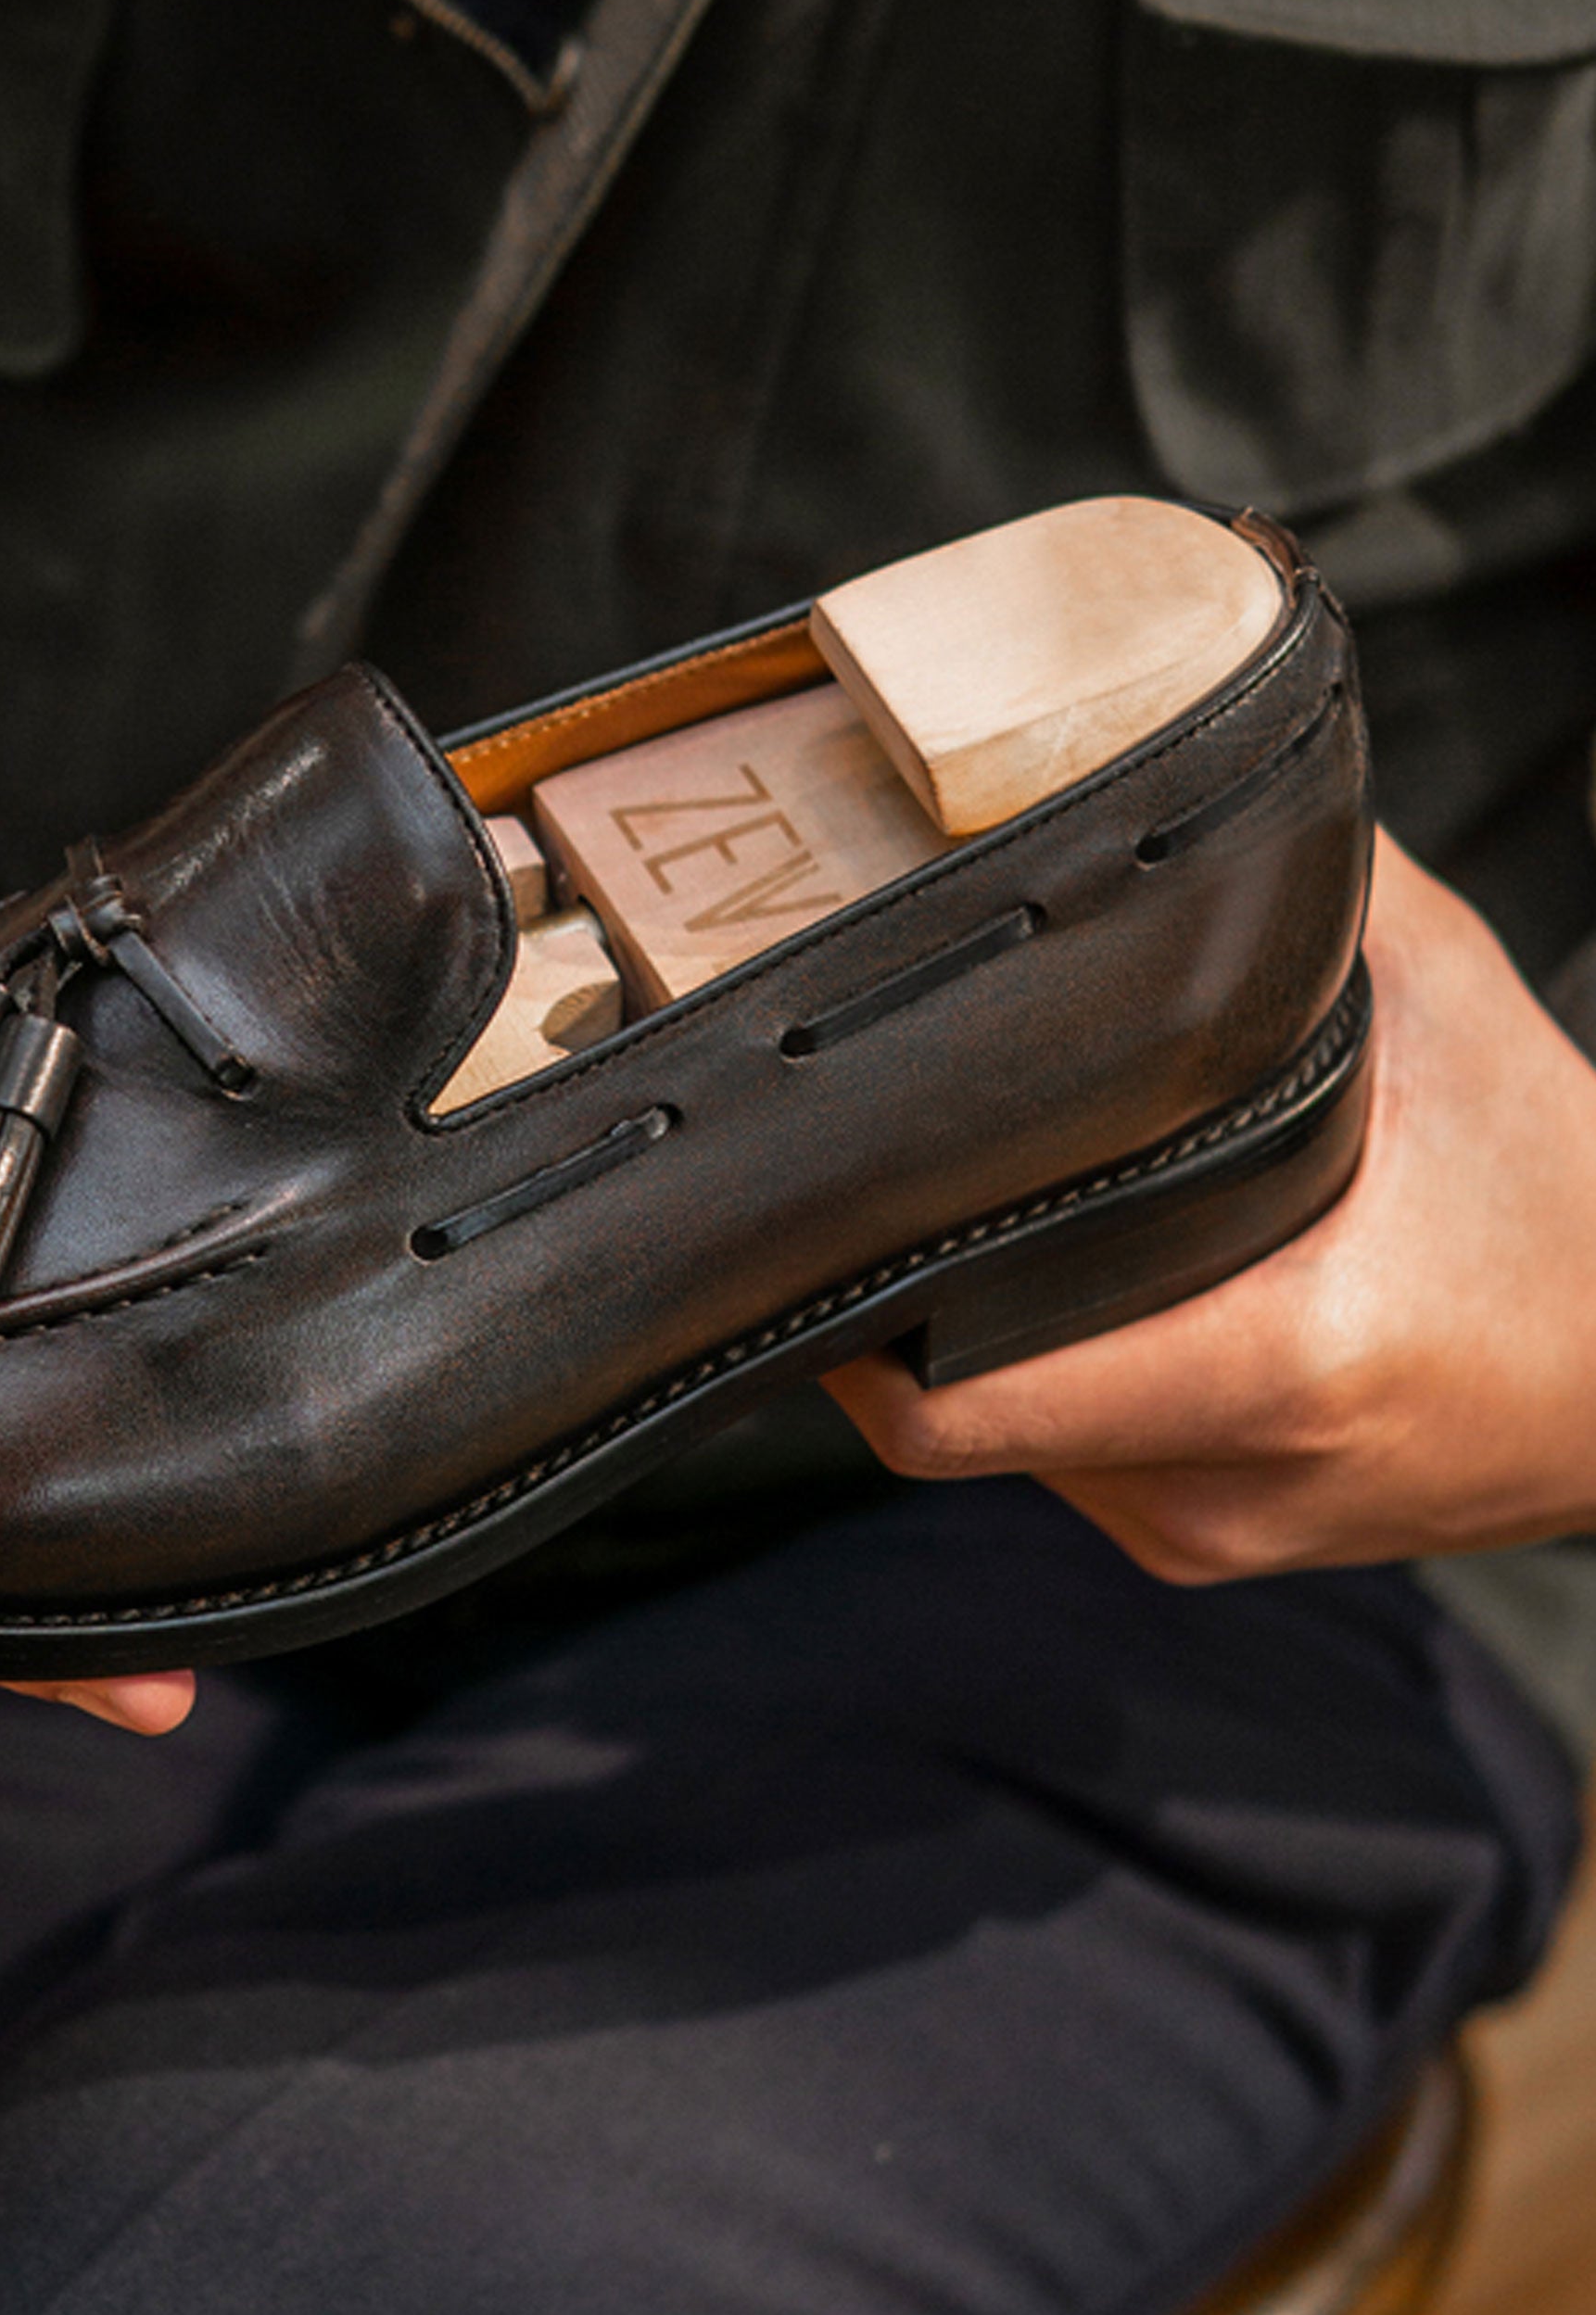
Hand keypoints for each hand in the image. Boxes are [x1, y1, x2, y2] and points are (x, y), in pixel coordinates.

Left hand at [824, 830, 1595, 1580]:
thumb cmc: (1564, 1195)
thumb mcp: (1439, 998)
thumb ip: (1291, 887)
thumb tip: (1143, 772)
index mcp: (1280, 1367)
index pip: (955, 1405)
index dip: (843, 1320)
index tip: (796, 1219)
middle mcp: (1222, 1482)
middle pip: (952, 1411)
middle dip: (890, 1298)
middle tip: (853, 1178)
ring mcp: (1205, 1531)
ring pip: (999, 1437)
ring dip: (963, 1335)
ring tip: (965, 1215)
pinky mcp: (1204, 1542)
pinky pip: (1059, 1454)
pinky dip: (1034, 1369)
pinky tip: (1055, 1276)